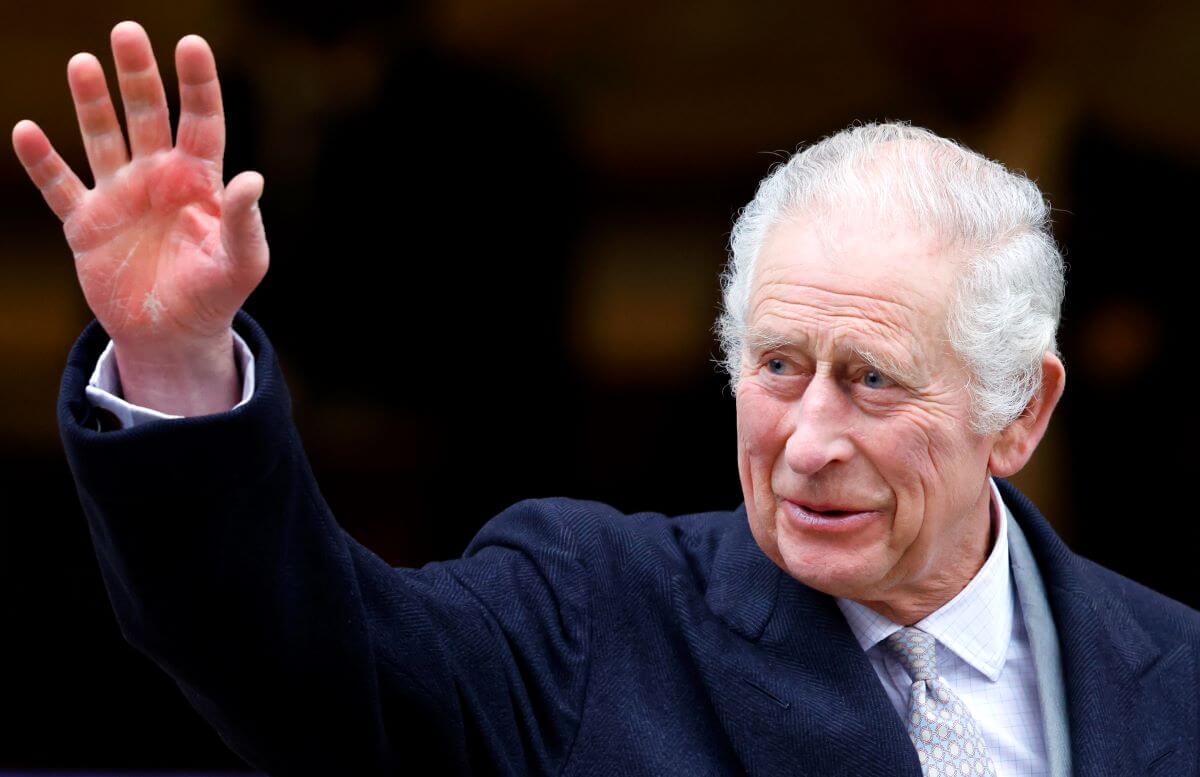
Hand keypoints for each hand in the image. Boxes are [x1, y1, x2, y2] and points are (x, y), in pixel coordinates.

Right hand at [12, 21, 267, 413]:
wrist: (173, 335)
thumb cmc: (216, 295)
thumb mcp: (242, 263)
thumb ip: (246, 222)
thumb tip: (253, 179)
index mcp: (200, 181)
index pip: (201, 122)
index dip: (197, 84)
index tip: (191, 44)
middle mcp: (158, 178)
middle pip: (147, 115)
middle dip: (137, 76)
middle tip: (126, 32)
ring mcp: (119, 196)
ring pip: (102, 138)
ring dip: (92, 103)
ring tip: (82, 63)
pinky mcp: (86, 224)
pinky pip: (60, 186)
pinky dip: (43, 162)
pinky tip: (27, 131)